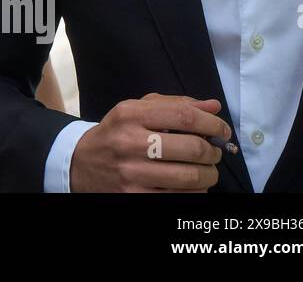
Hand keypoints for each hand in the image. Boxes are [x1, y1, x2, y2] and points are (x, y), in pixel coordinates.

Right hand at [69, 93, 228, 191]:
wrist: (80, 163)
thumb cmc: (117, 133)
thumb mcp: (136, 109)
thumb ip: (174, 105)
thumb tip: (213, 107)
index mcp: (130, 114)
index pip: (185, 116)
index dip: (212, 124)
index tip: (222, 130)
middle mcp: (129, 142)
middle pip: (192, 148)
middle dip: (213, 152)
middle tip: (213, 153)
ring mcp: (131, 173)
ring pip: (191, 177)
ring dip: (209, 175)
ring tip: (205, 170)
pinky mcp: (134, 196)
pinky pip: (181, 197)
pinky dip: (195, 192)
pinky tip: (191, 185)